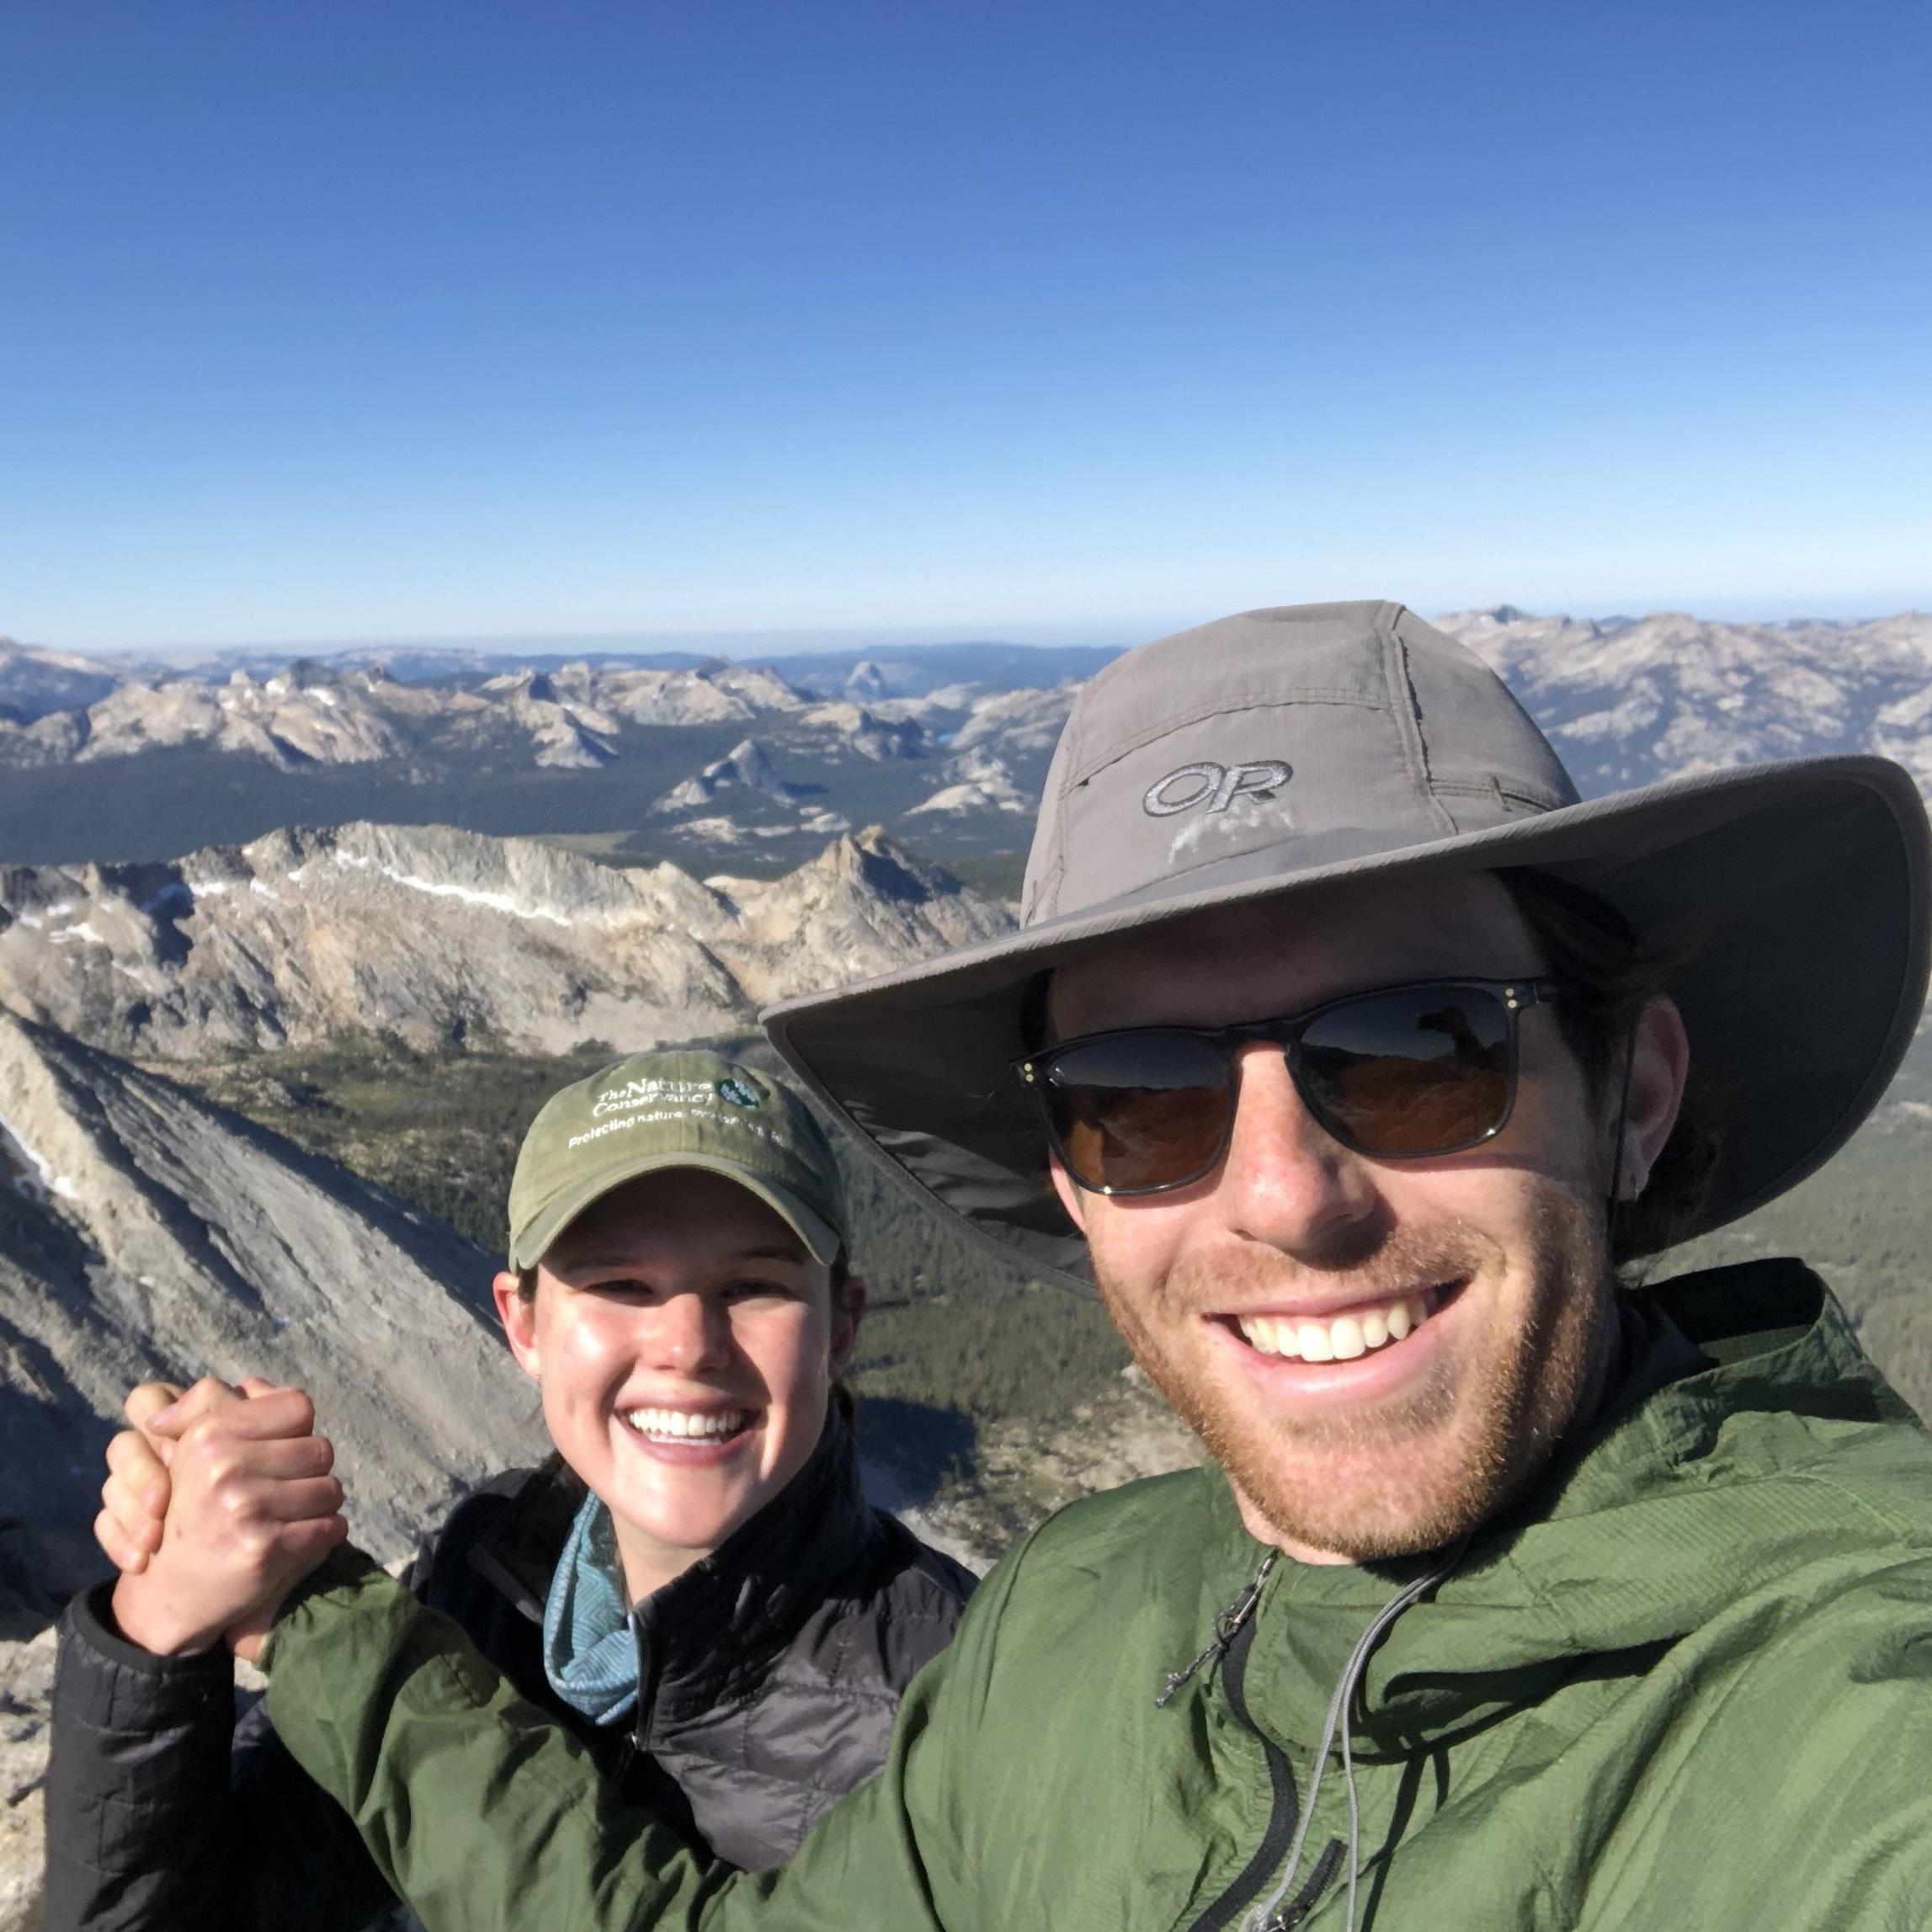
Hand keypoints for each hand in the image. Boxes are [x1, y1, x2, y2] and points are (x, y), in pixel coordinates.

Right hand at [108, 1377, 347, 1658]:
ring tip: (289, 1519)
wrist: (169, 1593)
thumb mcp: (200, 1452)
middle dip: (311, 1473)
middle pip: (321, 1448)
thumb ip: (234, 1410)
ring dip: (320, 1507)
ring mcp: (243, 1507)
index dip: (298, 1431)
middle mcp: (223, 1466)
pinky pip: (331, 1527)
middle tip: (285, 1494)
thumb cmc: (198, 1512)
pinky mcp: (263, 1548)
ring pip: (331, 1489)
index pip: (298, 1406)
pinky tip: (298, 1543)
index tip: (281, 1453)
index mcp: (208, 1434)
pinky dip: (324, 1536)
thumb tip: (256, 1383)